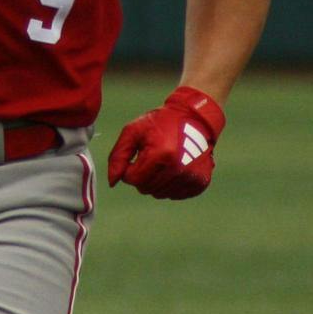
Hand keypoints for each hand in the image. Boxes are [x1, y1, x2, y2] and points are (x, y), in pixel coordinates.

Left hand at [106, 86, 225, 199]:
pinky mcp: (200, 183)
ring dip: (154, 181)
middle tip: (149, 157)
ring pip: (158, 194)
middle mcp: (178, 169)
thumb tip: (112, 182)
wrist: (193, 118)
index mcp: (161, 155)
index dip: (129, 169)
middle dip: (141, 175)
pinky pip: (174, 195)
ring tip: (161, 161)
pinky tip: (172, 168)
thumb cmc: (160, 123)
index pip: (132, 179)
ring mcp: (191, 178)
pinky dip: (169, 185)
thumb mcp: (133, 132)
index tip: (137, 155)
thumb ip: (118, 156)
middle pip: (145, 188)